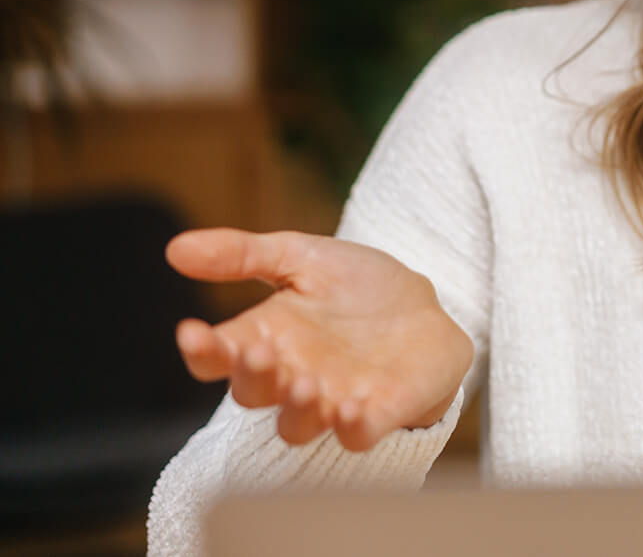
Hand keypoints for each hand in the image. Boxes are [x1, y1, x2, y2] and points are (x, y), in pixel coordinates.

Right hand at [167, 228, 473, 451]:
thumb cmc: (355, 286)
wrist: (426, 304)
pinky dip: (353, 428)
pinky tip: (353, 408)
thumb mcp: (302, 255)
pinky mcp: (378, 414)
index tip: (192, 332)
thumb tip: (175, 249)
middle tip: (261, 353)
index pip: (218, 357)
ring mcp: (333, 400)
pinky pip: (357, 435)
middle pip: (254, 393)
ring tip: (307, 383)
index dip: (201, 351)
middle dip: (253, 377)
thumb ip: (244, 254)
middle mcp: (291, 377)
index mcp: (265, 339)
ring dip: (298, 410)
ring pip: (298, 425)